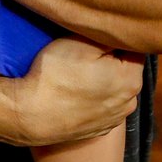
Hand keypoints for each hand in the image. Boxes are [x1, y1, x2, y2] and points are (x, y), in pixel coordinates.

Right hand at [0, 37, 144, 148]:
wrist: (29, 115)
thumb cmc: (55, 75)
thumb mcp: (81, 41)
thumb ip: (109, 34)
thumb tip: (122, 32)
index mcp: (131, 79)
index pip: (133, 48)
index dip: (112, 40)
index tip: (93, 39)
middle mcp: (129, 102)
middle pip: (124, 70)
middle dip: (109, 60)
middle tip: (81, 55)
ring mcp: (113, 119)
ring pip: (113, 89)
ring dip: (101, 80)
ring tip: (76, 75)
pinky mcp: (98, 130)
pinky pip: (101, 106)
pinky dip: (92, 98)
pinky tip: (73, 93)